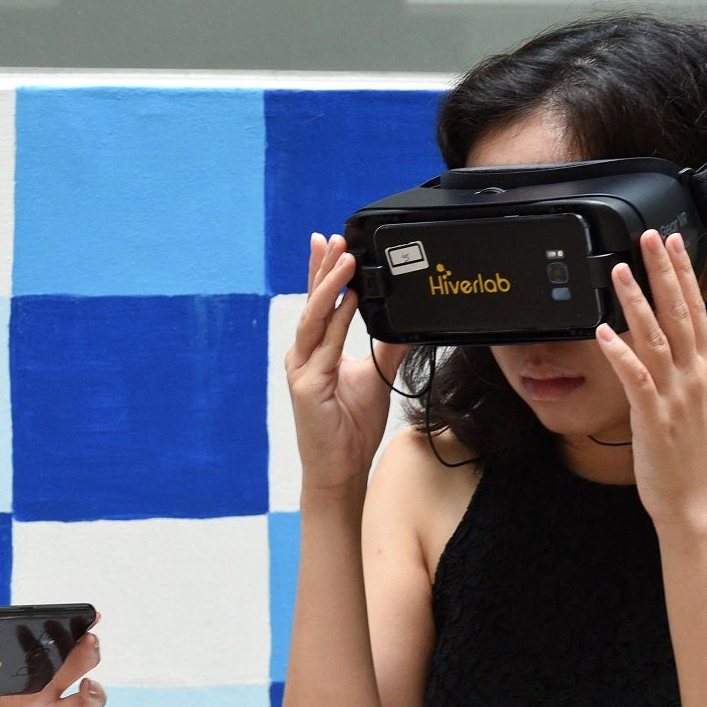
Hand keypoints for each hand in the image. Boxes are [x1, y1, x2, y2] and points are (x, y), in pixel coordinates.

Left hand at [0, 631, 104, 706]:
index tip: (89, 616)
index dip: (76, 628)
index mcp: (25, 671)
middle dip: (88, 651)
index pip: (56, 644)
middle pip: (80, 665)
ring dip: (95, 692)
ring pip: (88, 701)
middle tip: (87, 641)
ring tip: (86, 686)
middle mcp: (44, 693)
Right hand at [284, 233, 408, 493]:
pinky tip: (350, 300)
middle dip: (322, 268)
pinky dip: (338, 319)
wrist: (340, 469)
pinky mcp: (305, 385)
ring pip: (315, 318)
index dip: (323, 273)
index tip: (331, 242)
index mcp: (315, 351)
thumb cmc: (351, 428)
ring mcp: (301, 369)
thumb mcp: (376, 376)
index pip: (321, 304)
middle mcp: (304, 355)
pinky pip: (325, 345)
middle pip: (313, 303)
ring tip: (343, 258)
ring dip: (329, 286)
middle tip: (331, 237)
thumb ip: (387, 347)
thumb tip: (404, 321)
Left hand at [594, 230, 706, 524]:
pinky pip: (636, 379)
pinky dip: (620, 354)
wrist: (691, 499)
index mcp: (703, 370)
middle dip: (664, 273)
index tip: (672, 242)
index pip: (696, 310)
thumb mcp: (686, 401)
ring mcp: (676, 397)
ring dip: (637, 303)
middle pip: (680, 314)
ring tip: (618, 272)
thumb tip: (659, 337)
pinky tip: (603, 333)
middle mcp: (694, 377)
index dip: (684, 274)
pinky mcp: (654, 418)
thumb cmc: (683, 452)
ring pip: (656, 339)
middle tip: (650, 237)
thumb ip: (677, 366)